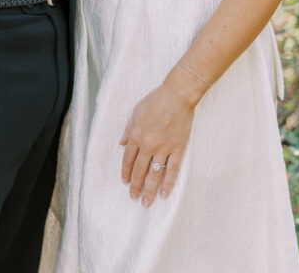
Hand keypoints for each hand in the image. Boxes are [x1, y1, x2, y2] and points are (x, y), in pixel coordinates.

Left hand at [120, 82, 194, 207]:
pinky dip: (168, 183)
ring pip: (154, 174)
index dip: (125, 172)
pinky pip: (172, 170)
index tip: (125, 182)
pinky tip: (164, 194)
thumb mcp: (136, 111)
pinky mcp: (177, 149)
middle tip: (133, 197)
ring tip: (146, 202)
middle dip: (135, 186)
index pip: (128, 159)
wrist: (177, 95)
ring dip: (149, 190)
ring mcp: (163, 148)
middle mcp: (148, 145)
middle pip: (139, 170)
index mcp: (136, 135)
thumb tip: (121, 143)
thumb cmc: (156, 100)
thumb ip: (128, 129)